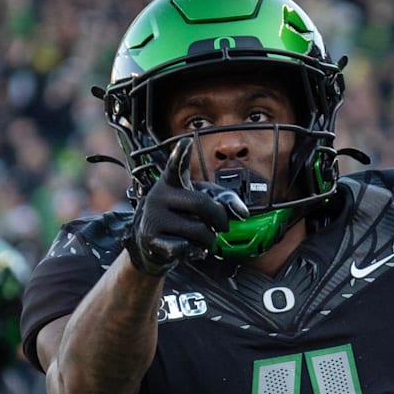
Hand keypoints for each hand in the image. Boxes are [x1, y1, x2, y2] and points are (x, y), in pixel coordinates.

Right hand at [123, 137, 247, 274]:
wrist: (153, 245)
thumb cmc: (183, 218)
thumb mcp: (202, 203)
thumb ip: (226, 201)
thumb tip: (243, 213)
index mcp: (171, 182)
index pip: (176, 166)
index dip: (181, 154)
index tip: (186, 141)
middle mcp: (159, 195)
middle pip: (202, 204)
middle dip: (220, 219)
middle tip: (223, 227)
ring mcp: (153, 216)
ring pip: (198, 230)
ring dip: (209, 240)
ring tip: (201, 239)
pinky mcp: (150, 237)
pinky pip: (185, 247)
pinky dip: (194, 251)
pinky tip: (187, 248)